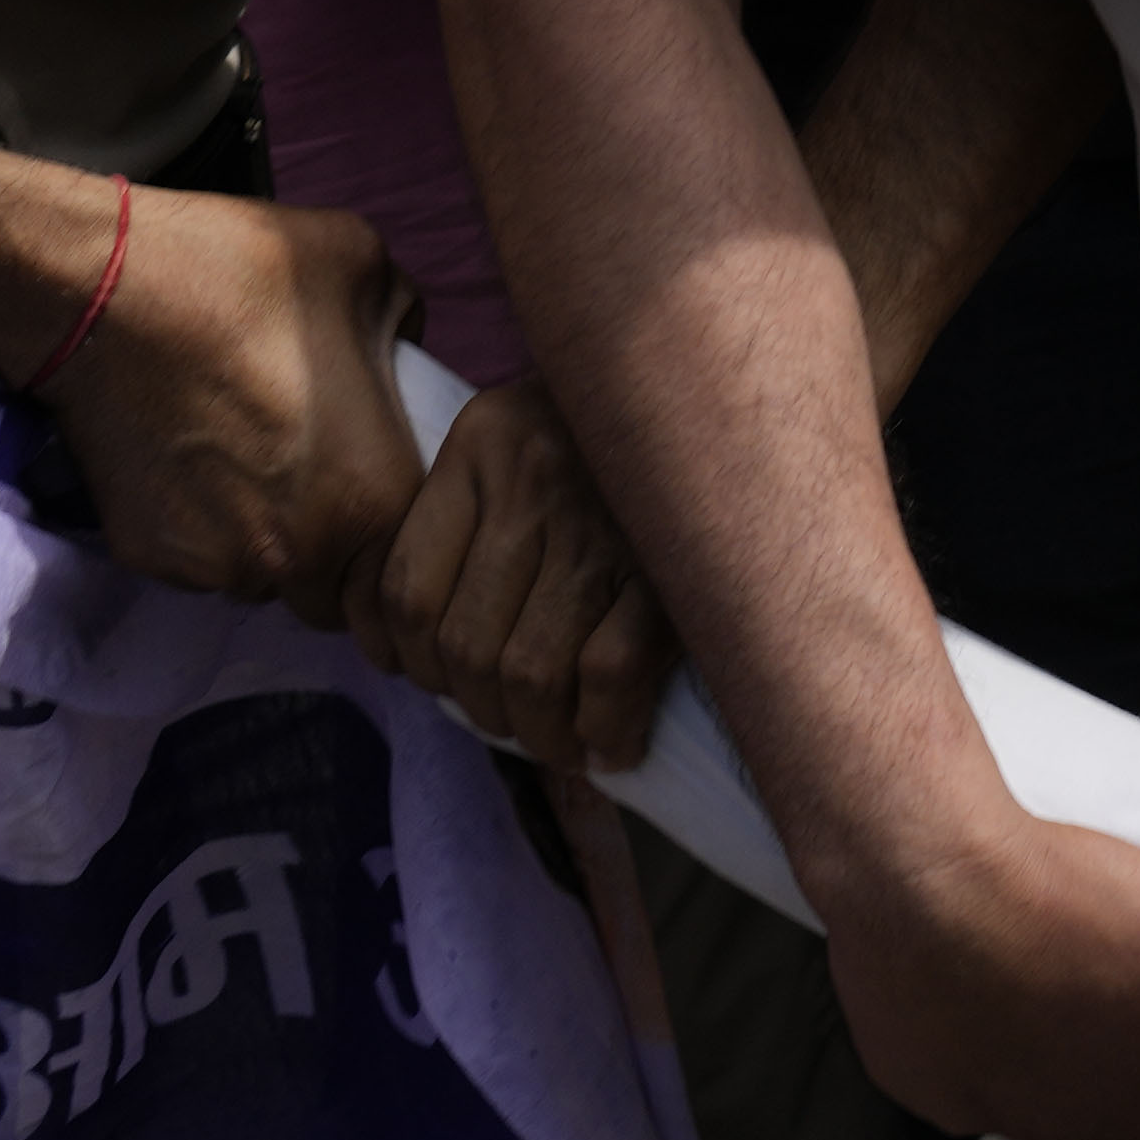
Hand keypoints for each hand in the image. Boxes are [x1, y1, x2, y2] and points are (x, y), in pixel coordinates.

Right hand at [34, 184, 423, 620]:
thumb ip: (408, 331)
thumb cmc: (239, 276)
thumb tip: (410, 355)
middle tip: (309, 484)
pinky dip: (199, 530)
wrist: (98, 291)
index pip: (405, 577)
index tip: (373, 505)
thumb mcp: (367, 270)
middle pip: (333, 594)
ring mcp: (217, 563)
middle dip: (331, 556)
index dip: (393, 547)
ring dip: (263, 544)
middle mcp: (298, 555)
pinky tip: (188, 463)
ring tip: (242, 463)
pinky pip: (195, 564)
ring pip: (261, 581)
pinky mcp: (150, 555)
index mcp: (372, 502)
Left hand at [365, 365, 676, 770]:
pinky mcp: (668, 570)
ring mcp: (600, 526)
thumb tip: (437, 646)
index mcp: (482, 444)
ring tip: (559, 744)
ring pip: (530, 672)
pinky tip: (613, 744)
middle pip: (466, 646)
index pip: (407, 588)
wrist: (732, 395)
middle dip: (483, 711)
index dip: (413, 663)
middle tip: (511, 723)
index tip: (440, 686)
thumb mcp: (532, 434)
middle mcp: (531, 480)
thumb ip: (480, 509)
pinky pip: (609, 675)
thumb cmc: (627, 433)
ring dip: (541, 734)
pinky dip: (605, 729)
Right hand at [808, 794, 1139, 1139]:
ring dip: (1034, 1046)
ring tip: (1037, 961)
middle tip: (1107, 974)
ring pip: (1022, 1090)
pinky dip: (963, 1031)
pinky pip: (950, 1067)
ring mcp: (970, 1108)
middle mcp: (1050, 1129)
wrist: (918, 862)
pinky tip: (970, 969)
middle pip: (1103, 1110)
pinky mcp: (908, 1076)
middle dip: (1111, 1061)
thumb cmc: (1069, 897)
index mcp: (1130, 1109)